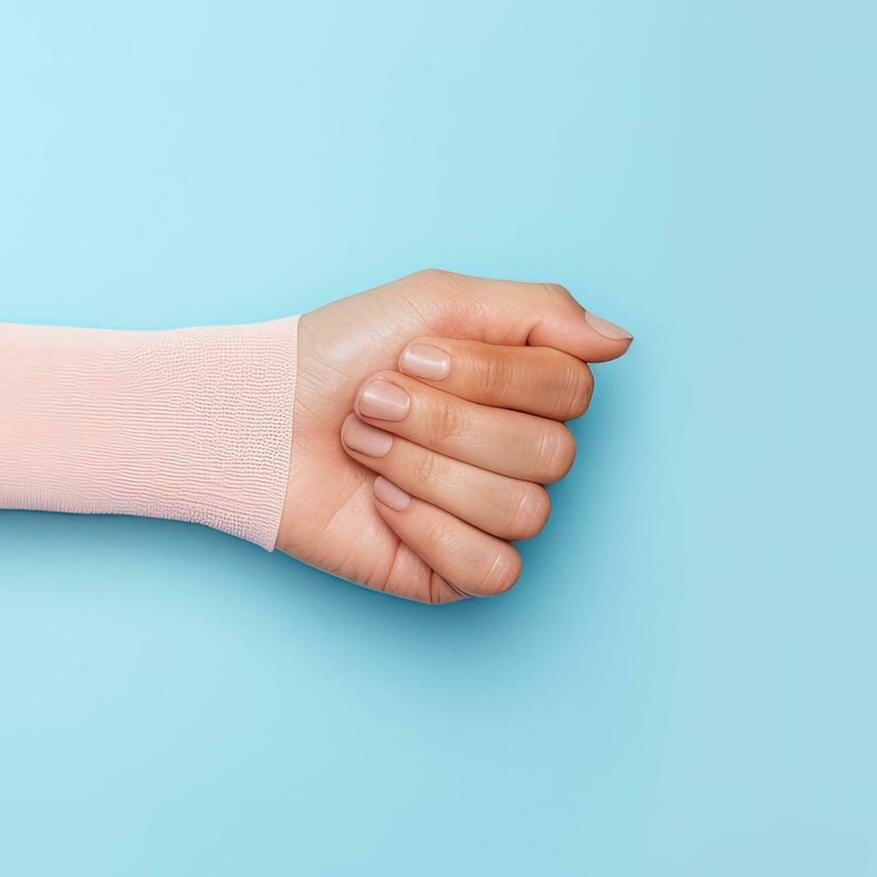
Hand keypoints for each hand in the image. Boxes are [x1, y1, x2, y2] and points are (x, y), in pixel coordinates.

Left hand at [277, 270, 631, 601]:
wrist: (256, 417)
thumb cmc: (334, 357)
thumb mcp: (436, 303)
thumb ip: (538, 310)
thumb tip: (620, 343)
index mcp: (522, 393)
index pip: (571, 392)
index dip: (492, 376)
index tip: (412, 356)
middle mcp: (515, 456)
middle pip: (550, 454)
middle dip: (445, 422)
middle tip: (374, 403)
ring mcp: (484, 518)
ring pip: (522, 510)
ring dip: (424, 469)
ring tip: (365, 446)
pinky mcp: (448, 573)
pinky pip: (493, 568)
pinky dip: (431, 530)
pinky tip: (382, 504)